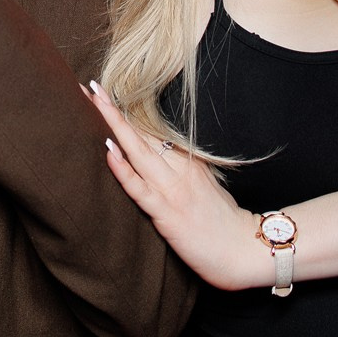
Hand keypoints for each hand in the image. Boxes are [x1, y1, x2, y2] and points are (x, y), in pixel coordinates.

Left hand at [88, 80, 267, 291]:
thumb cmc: (224, 223)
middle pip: (141, 133)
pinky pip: (140, 189)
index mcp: (188, 160)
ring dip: (113, 125)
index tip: (105, 92)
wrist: (246, 249)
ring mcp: (172, 189)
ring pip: (137, 151)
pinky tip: (108, 151)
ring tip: (93, 102)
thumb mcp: (207, 186)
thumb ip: (184, 171)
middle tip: (91, 86)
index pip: (151, 131)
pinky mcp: (167, 214)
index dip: (127, 112)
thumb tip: (160, 159)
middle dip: (113, 110)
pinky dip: (123, 169)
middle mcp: (179, 168)